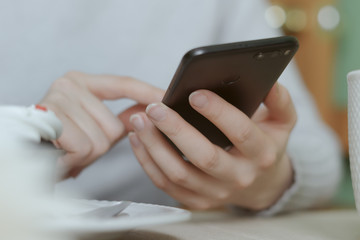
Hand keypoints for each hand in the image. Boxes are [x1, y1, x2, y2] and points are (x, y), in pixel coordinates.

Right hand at [39, 71, 163, 177]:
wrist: (28, 159)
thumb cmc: (63, 144)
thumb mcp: (96, 128)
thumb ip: (122, 118)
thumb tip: (150, 113)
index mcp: (82, 82)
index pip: (124, 84)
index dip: (148, 93)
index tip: (169, 97)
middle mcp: (69, 84)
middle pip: (115, 124)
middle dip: (103, 144)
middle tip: (80, 146)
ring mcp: (58, 99)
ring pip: (103, 139)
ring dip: (89, 154)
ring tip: (70, 151)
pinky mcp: (51, 119)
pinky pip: (86, 148)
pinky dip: (77, 160)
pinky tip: (63, 155)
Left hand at [128, 83, 295, 209]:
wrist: (260, 184)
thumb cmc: (266, 145)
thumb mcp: (282, 122)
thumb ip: (279, 100)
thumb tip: (268, 81)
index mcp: (262, 153)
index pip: (240, 132)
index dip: (218, 112)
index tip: (194, 93)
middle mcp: (239, 177)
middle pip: (205, 157)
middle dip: (177, 130)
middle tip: (155, 108)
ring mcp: (216, 193)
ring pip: (180, 174)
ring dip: (155, 146)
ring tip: (139, 119)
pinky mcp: (197, 201)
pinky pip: (167, 185)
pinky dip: (149, 162)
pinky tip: (139, 139)